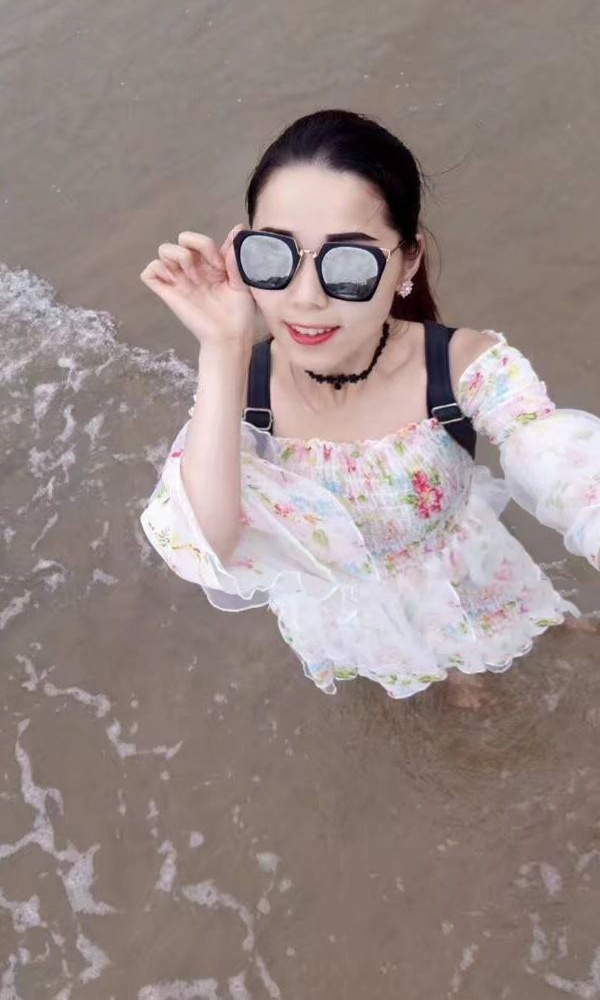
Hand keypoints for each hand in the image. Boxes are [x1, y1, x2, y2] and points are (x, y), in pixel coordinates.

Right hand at [140, 224, 256, 349]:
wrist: (230, 336)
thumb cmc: (239, 314)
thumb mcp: (242, 281)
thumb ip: (235, 256)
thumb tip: (238, 228)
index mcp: (209, 266)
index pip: (199, 240)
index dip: (208, 245)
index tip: (221, 265)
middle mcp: (192, 270)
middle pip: (180, 238)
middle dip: (193, 246)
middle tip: (208, 268)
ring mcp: (179, 281)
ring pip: (163, 250)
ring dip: (178, 256)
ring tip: (193, 277)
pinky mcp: (167, 293)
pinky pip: (148, 272)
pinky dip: (157, 269)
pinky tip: (175, 280)